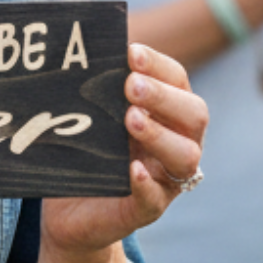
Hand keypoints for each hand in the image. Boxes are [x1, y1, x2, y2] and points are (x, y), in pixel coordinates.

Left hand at [43, 43, 207, 255]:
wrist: (68, 211)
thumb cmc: (86, 151)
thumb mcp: (92, 116)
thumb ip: (98, 89)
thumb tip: (88, 52)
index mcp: (167, 114)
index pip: (178, 81)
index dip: (159, 65)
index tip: (131, 53)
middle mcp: (176, 143)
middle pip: (194, 115)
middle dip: (163, 96)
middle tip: (130, 85)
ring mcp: (165, 179)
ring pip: (185, 157)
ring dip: (159, 135)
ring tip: (131, 120)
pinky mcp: (145, 209)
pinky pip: (155, 198)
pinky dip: (145, 183)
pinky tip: (132, 168)